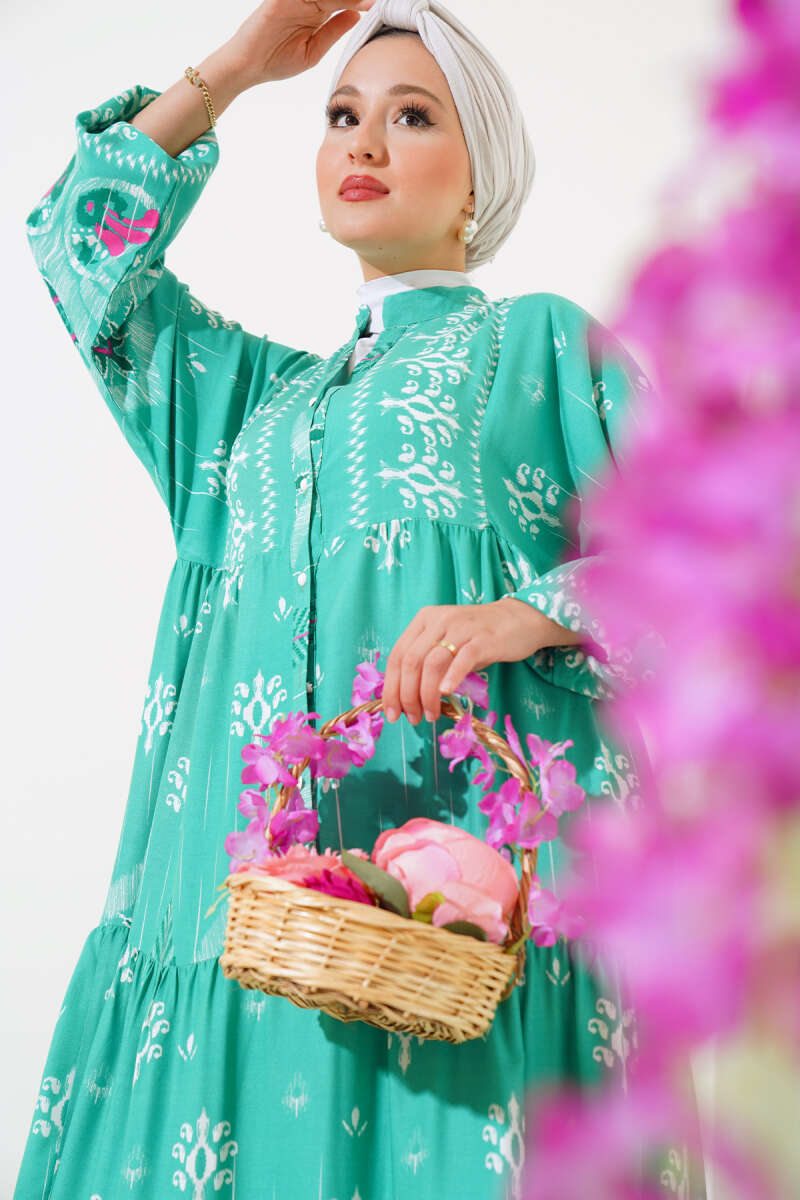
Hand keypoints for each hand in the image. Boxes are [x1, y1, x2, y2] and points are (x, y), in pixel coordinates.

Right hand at [228, 0, 375, 90]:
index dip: (360, 1)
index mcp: (316, 12)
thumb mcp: (313, 51)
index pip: (344, 1)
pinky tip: (341, 2)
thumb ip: (334, 31)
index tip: (379, 3)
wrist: (247, 66)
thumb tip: (357, 16)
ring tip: (363, 0)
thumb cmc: (275, 61)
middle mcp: (306, 1)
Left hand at [381, 599, 584, 724]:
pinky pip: (462, 659)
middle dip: (406, 695)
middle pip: (411, 661)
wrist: (520, 619)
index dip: (391, 687)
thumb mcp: (448, 643)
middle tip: (412, 718)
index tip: (391, 712)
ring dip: (426, 694)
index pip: (397, 655)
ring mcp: (461, 628)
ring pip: (432, 663)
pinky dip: (451, 677)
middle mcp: (439, 620)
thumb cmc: (479, 637)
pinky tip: (446, 693)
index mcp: (424, 619)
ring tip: (430, 715)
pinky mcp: (483, 639)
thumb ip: (427, 663)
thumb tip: (406, 698)